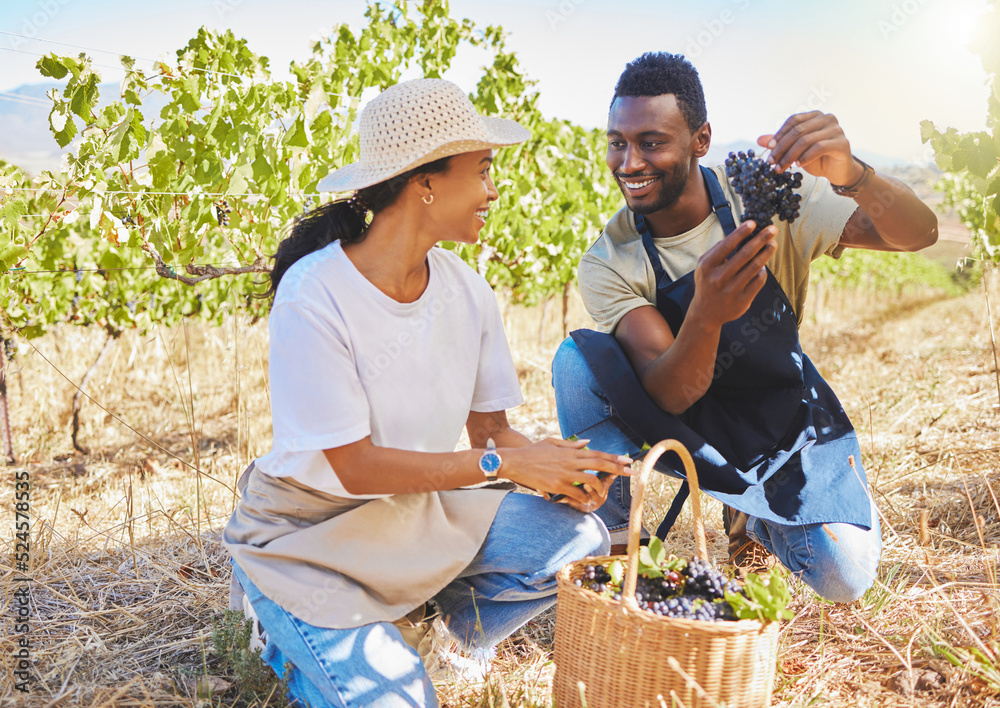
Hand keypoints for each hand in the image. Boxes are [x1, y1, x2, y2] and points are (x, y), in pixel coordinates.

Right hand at [501, 437, 631, 508]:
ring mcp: (565, 474)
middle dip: (617, 468)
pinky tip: (587, 501)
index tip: (626, 460)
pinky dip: (584, 498)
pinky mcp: (557, 485)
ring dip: (600, 488)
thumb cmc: (532, 452)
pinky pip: (577, 493)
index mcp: (570, 451)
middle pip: (599, 464)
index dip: (613, 457)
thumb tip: (588, 443)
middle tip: (631, 472)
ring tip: (603, 492)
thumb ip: (571, 444)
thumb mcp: (552, 442)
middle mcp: (570, 461)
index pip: (597, 453)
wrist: (515, 461)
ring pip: (591, 481)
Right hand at [690, 222, 776, 328]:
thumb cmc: (707, 283)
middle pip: (745, 254)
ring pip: (754, 267)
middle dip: (760, 239)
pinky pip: (758, 281)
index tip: (753, 223)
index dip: (741, 233)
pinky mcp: (742, 300)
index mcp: (707, 266)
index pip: (727, 245)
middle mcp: (719, 278)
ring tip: (772, 244)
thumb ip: (717, 251)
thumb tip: (737, 235)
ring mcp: (731, 290)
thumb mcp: (704, 266)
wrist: (705, 313)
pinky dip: (762, 272)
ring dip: (766, 253)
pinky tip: (762, 266)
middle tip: (772, 229)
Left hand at [758, 111, 862, 185]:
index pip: (794, 121)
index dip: (779, 134)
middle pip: (798, 130)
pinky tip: (798, 165)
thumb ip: (780, 143)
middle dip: (782, 148)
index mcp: (815, 116)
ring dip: (790, 155)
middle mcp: (827, 119)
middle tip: (771, 162)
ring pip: (806, 140)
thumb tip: (760, 140)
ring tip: (781, 167)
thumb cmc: (817, 159)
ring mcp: (836, 130)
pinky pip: (819, 147)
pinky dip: (806, 157)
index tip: (768, 147)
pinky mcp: (841, 143)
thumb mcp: (795, 150)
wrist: (837, 172)